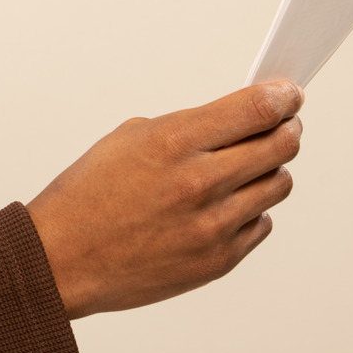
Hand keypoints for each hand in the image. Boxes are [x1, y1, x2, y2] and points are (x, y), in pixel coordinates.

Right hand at [27, 82, 304, 318]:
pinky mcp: (219, 260)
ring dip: (270, 170)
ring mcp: (213, 225)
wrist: (64, 259)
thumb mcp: (129, 139)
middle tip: (284, 124)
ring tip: (248, 167)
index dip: (282, 96)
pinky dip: (250, 210)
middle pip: (280, 145)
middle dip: (287, 128)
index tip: (289, 93)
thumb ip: (188, 128)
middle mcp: (200, 183)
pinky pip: (260, 223)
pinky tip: (224, 205)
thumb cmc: (87, 196)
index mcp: (173, 143)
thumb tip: (237, 120)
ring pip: (278, 184)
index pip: (255, 109)